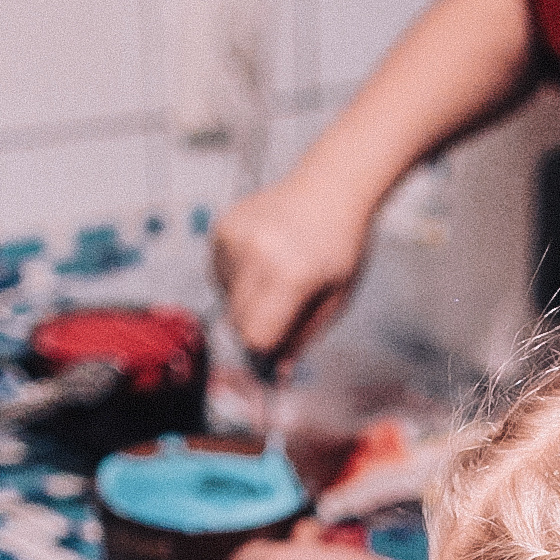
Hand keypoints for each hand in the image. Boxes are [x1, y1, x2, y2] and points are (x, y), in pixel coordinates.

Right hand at [211, 171, 373, 366]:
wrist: (331, 188)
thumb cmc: (340, 245)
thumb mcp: (336, 299)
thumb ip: (304, 337)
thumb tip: (276, 372)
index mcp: (290, 275)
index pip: (256, 336)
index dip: (266, 347)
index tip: (278, 344)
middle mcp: (257, 254)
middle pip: (236, 322)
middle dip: (257, 326)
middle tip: (284, 309)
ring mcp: (235, 237)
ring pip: (225, 299)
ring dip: (248, 299)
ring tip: (279, 272)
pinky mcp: (222, 227)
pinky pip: (219, 274)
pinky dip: (238, 276)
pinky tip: (264, 257)